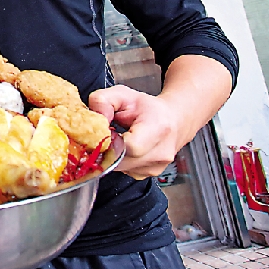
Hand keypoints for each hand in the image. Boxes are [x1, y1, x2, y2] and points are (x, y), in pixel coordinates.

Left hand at [89, 55, 231, 179]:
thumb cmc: (148, 108)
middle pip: (121, 160)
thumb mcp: (122, 94)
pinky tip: (123, 148)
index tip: (105, 130)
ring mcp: (156, 166)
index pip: (130, 146)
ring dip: (111, 156)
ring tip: (117, 139)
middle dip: (106, 148)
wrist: (173, 120)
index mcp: (157, 129)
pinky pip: (125, 171)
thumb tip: (96, 117)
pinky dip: (119, 161)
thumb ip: (102, 100)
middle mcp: (160, 152)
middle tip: (106, 134)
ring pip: (120, 168)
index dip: (110, 140)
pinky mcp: (149, 174)